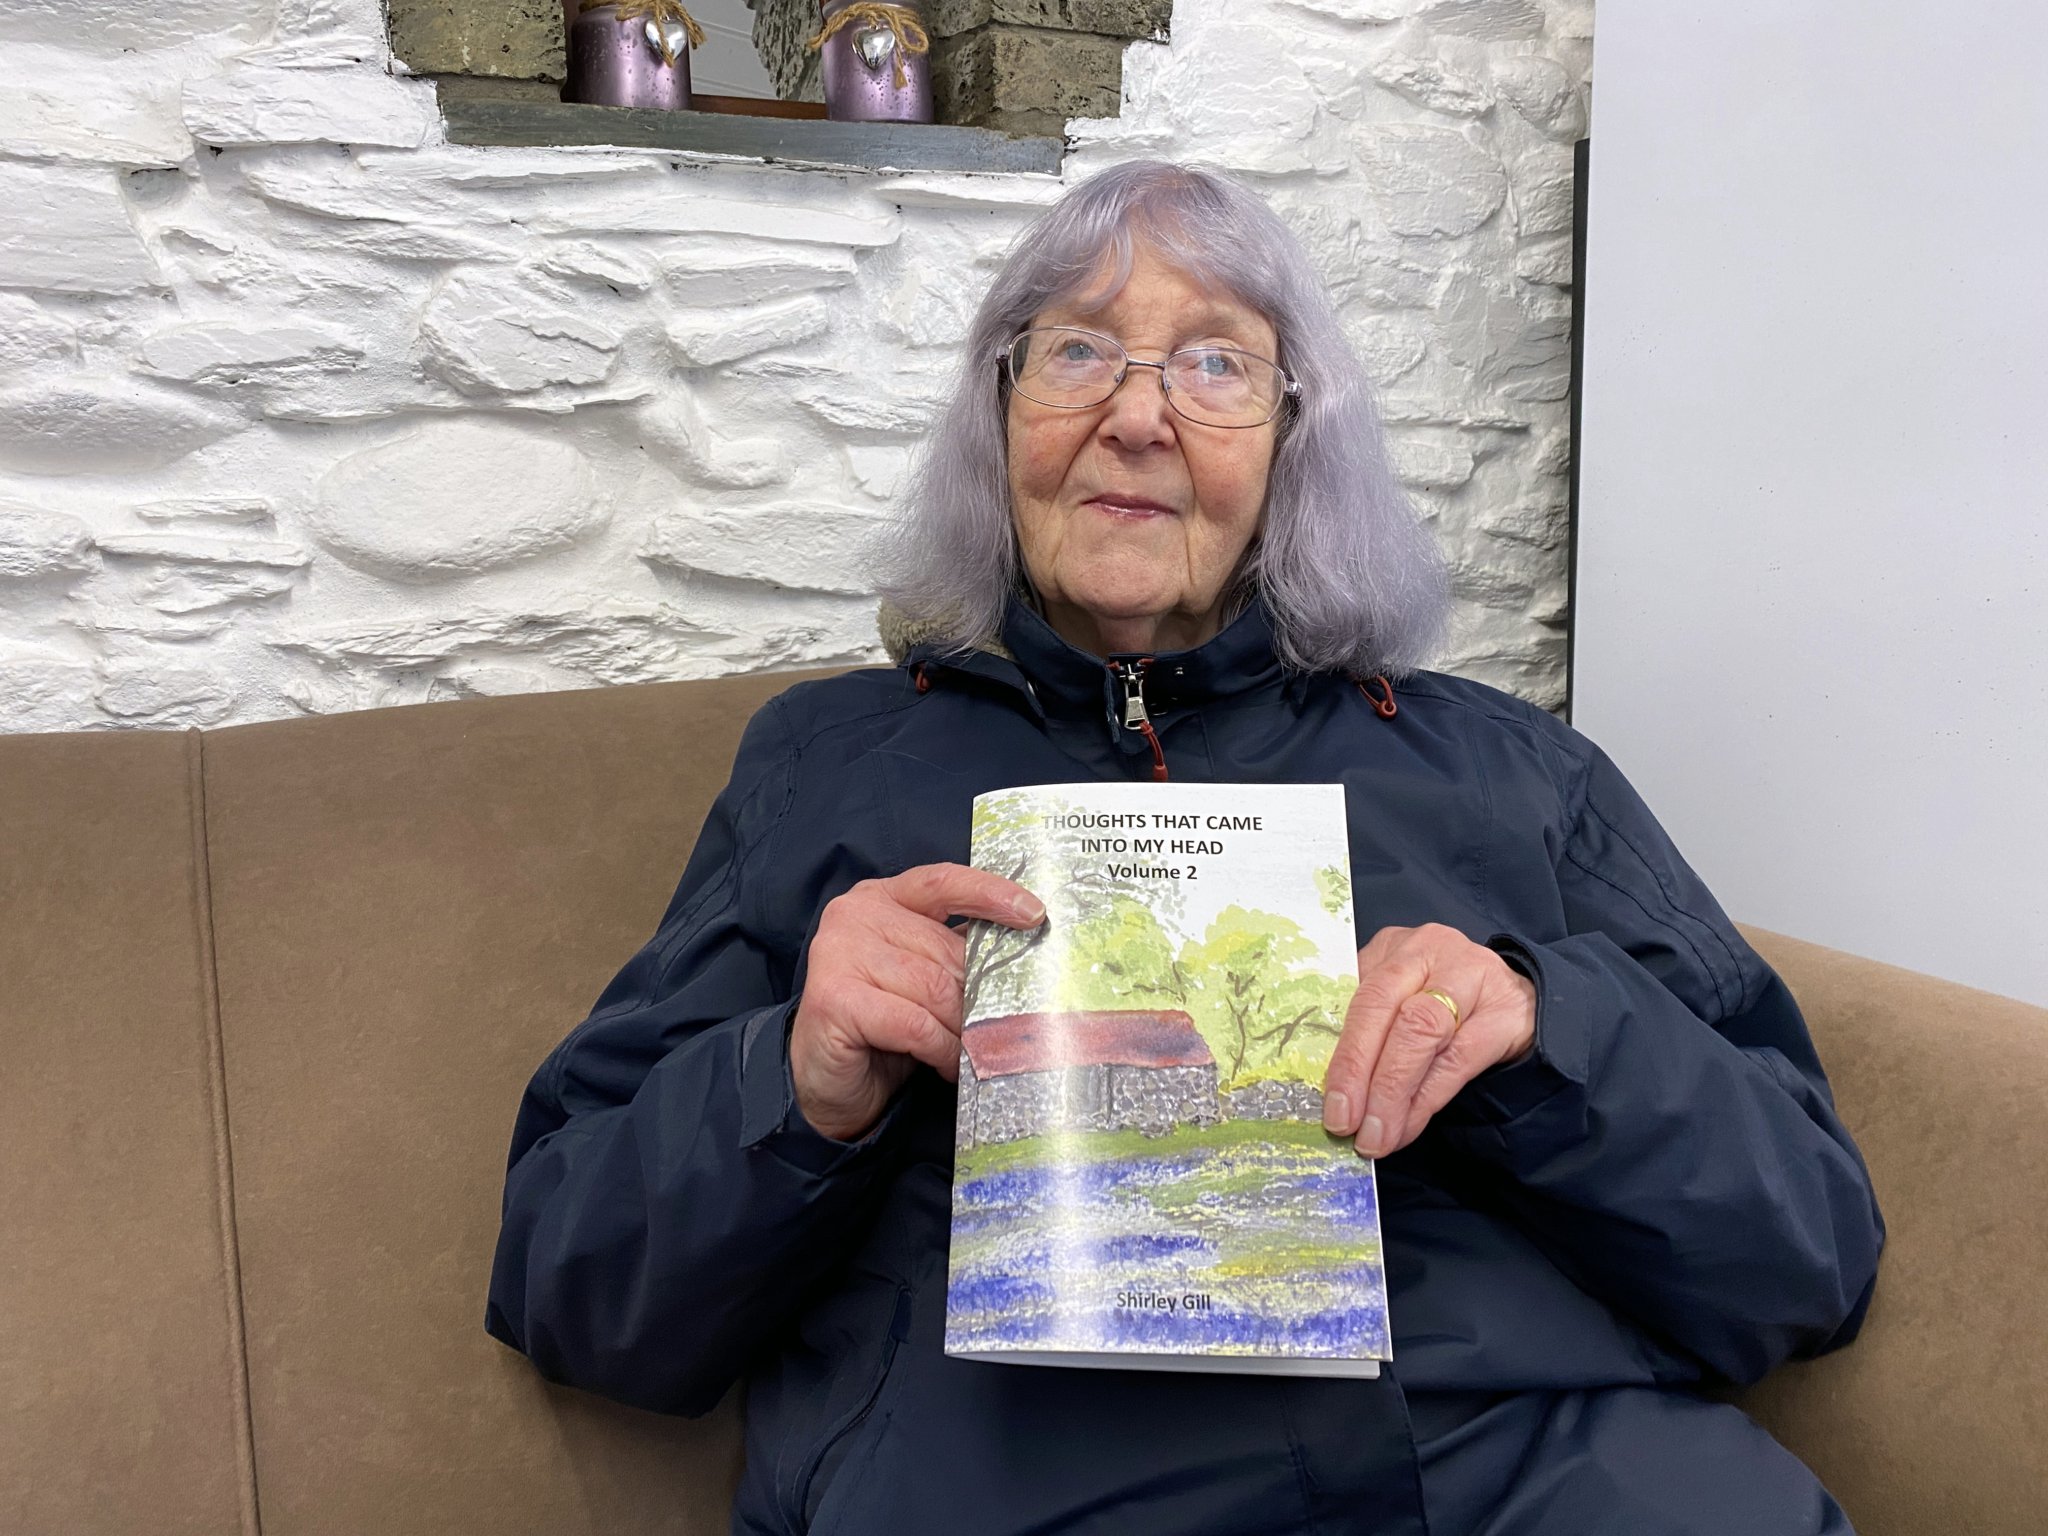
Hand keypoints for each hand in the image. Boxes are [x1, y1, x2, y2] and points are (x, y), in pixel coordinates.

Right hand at [791, 863, 1045, 1142]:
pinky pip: (915, 1023)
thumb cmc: (883, 1026)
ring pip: (934, 988)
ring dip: (961, 1028)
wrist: (826, 1082)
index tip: (1035, 914)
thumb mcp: (923, 977)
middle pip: (945, 948)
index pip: (942, 882)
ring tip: (972, 1050)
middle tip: (999, 1025)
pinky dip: (941, 1048)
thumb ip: (954, 954)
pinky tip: (946, 1063)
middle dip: (979, 994)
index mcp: (881, 897)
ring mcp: (838, 953)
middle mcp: (855, 915)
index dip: (990, 894)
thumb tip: (1022, 954)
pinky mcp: (835, 998)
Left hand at [1322, 923, 1536, 1157]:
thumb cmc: (1446, 1006)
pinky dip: (1427, 1099)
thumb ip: (1368, 1033)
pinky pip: (1459, 1058)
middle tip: (1345, 1123)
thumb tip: (1333, 1093)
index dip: (1341, 1054)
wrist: (1516, 1001)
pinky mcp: (1507, 1010)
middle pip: (1384, 1006)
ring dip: (1393, 1093)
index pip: (1357, 997)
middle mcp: (1429, 951)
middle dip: (1359, 1071)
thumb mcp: (1401, 1004)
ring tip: (1377, 1137)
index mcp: (1393, 948)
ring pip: (1421, 1030)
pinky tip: (1409, 1125)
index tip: (1329, 1104)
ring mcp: (1472, 974)